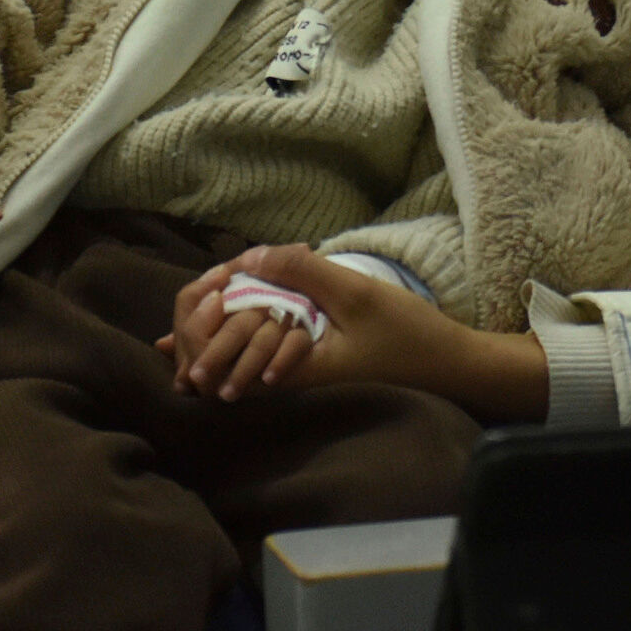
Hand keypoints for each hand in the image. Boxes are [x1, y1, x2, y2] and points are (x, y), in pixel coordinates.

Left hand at [167, 245, 550, 416]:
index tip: (209, 286)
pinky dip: (238, 336)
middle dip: (194, 336)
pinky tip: (226, 316)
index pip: (222, 348)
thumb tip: (249, 256)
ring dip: (213, 339)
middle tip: (186, 311)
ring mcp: (297, 370)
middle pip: (220, 359)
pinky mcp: (308, 362)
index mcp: (289, 364)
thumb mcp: (354, 294)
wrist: (444, 366)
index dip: (200, 321)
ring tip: (191, 325)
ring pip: (236, 359)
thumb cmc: (404, 334)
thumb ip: (302, 273)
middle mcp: (287, 374)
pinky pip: (260, 352)